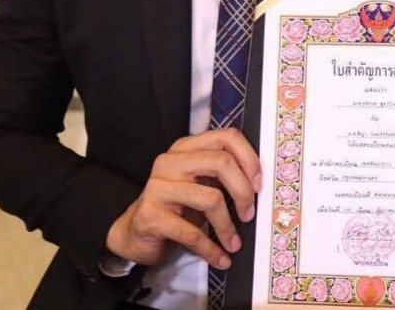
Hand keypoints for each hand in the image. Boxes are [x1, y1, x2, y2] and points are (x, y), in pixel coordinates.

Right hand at [105, 128, 261, 269]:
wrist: (136, 233)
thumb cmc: (176, 206)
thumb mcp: (200, 183)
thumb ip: (222, 174)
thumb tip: (259, 183)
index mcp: (187, 148)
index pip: (227, 137)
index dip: (249, 159)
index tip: (258, 184)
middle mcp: (171, 162)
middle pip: (221, 163)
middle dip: (243, 192)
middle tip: (249, 213)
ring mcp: (158, 187)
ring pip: (210, 199)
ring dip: (228, 226)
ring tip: (234, 242)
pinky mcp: (151, 215)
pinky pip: (192, 232)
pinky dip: (211, 248)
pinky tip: (220, 257)